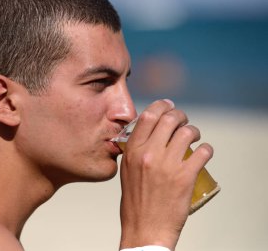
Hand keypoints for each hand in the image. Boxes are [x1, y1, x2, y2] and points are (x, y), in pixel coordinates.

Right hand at [119, 99, 212, 249]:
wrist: (145, 227)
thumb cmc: (135, 201)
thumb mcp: (127, 171)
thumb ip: (135, 150)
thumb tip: (149, 134)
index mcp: (132, 150)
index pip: (148, 116)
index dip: (162, 106)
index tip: (169, 106)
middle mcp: (148, 153)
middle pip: (170, 119)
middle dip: (180, 116)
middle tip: (184, 121)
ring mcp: (168, 165)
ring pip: (188, 132)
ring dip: (194, 131)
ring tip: (194, 138)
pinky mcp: (185, 177)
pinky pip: (203, 152)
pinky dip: (207, 149)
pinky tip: (204, 153)